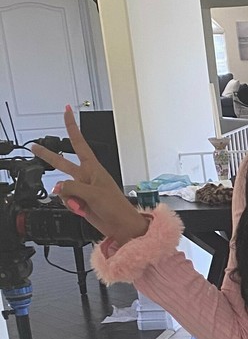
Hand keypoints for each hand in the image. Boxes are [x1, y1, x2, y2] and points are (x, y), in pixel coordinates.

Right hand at [29, 106, 148, 244]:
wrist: (121, 226)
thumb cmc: (117, 207)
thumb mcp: (93, 193)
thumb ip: (72, 187)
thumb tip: (58, 188)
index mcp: (93, 168)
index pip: (79, 143)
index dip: (72, 127)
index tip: (67, 112)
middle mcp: (86, 177)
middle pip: (62, 163)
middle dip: (48, 156)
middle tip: (35, 146)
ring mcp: (82, 190)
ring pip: (62, 187)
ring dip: (68, 197)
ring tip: (81, 204)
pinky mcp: (80, 202)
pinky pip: (65, 200)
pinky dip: (70, 205)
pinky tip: (81, 209)